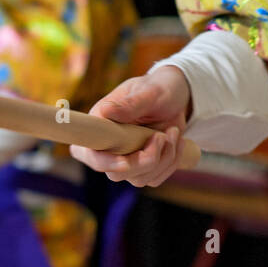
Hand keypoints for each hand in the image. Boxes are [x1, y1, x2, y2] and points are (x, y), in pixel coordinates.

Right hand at [70, 65, 191, 186]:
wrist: (178, 96)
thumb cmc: (159, 88)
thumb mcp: (148, 92)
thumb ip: (129, 104)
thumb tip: (105, 111)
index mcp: (101, 126)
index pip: (89, 153)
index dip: (103, 162)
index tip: (125, 161)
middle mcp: (109, 147)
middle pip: (116, 174)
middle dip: (145, 161)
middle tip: (162, 136)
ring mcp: (127, 159)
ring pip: (139, 178)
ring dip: (164, 159)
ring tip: (173, 132)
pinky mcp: (144, 167)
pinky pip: (155, 178)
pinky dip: (171, 162)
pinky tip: (177, 141)